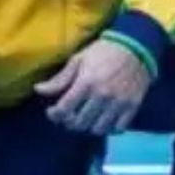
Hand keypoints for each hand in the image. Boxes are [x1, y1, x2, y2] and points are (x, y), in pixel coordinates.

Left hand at [38, 38, 154, 136]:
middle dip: (70, 122)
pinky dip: (110, 128)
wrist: (136, 46)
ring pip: (98, 129)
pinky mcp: (132, 106)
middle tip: (69, 115)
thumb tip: (38, 90)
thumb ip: (60, 78)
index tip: (53, 111)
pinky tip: (104, 120)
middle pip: (80, 123)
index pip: (64, 109)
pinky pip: (118, 128)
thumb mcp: (79, 60)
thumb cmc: (103, 52)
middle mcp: (102, 95)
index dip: (54, 114)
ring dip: (89, 127)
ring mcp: (118, 102)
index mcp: (86, 82)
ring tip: (86, 118)